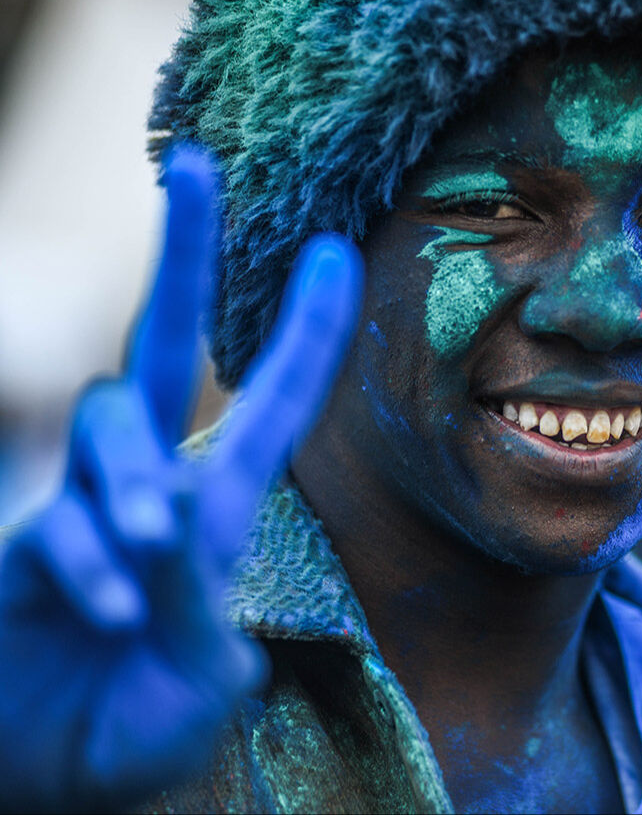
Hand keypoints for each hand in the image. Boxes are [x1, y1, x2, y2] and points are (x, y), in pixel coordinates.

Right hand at [0, 145, 362, 811]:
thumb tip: (175, 530)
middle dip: (183, 253)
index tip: (336, 249)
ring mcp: (76, 503)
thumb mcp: (195, 690)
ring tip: (161, 541)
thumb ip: (195, 614)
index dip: (305, 332)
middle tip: (199, 162)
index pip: (270, 406)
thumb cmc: (132, 730)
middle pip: (160, 346)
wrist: (36, 777)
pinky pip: (61, 520)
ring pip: (114, 423)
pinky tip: (109, 611)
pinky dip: (93, 564)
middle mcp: (148, 489)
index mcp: (217, 515)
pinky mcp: (17, 541)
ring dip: (141, 476)